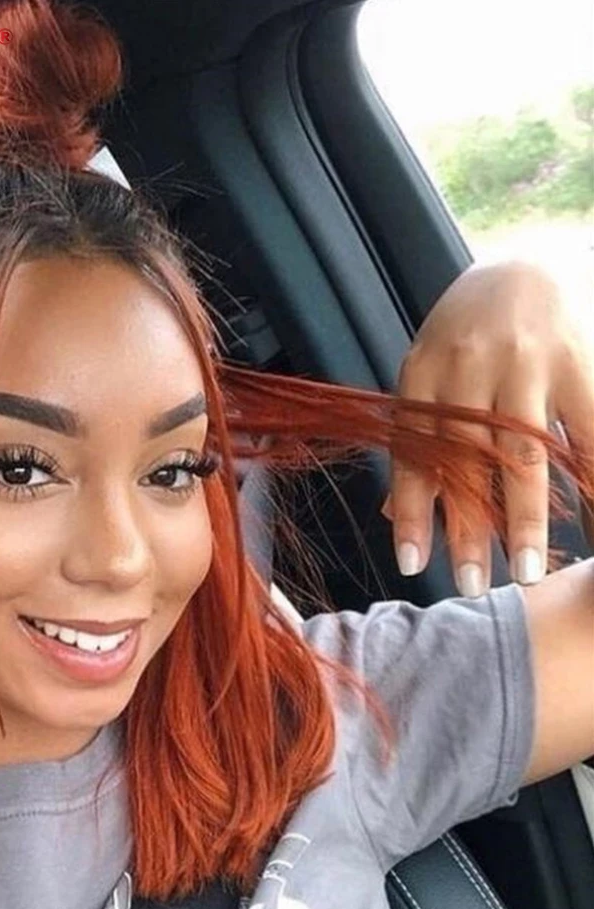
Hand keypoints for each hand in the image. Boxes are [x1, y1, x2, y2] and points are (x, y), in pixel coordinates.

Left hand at [383, 261, 593, 595]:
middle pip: (467, 464)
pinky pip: (586, 432)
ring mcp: (526, 365)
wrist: (524, 264)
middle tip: (470, 585)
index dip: (411, 512)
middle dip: (469, 529)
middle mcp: (470, 370)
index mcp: (423, 375)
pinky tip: (589, 519)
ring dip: (526, 518)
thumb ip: (417, 439)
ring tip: (528, 570)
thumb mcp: (427, 374)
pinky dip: (588, 479)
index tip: (411, 564)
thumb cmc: (465, 334)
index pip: (413, 455)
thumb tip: (392, 514)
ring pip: (525, 455)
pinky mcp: (577, 362)